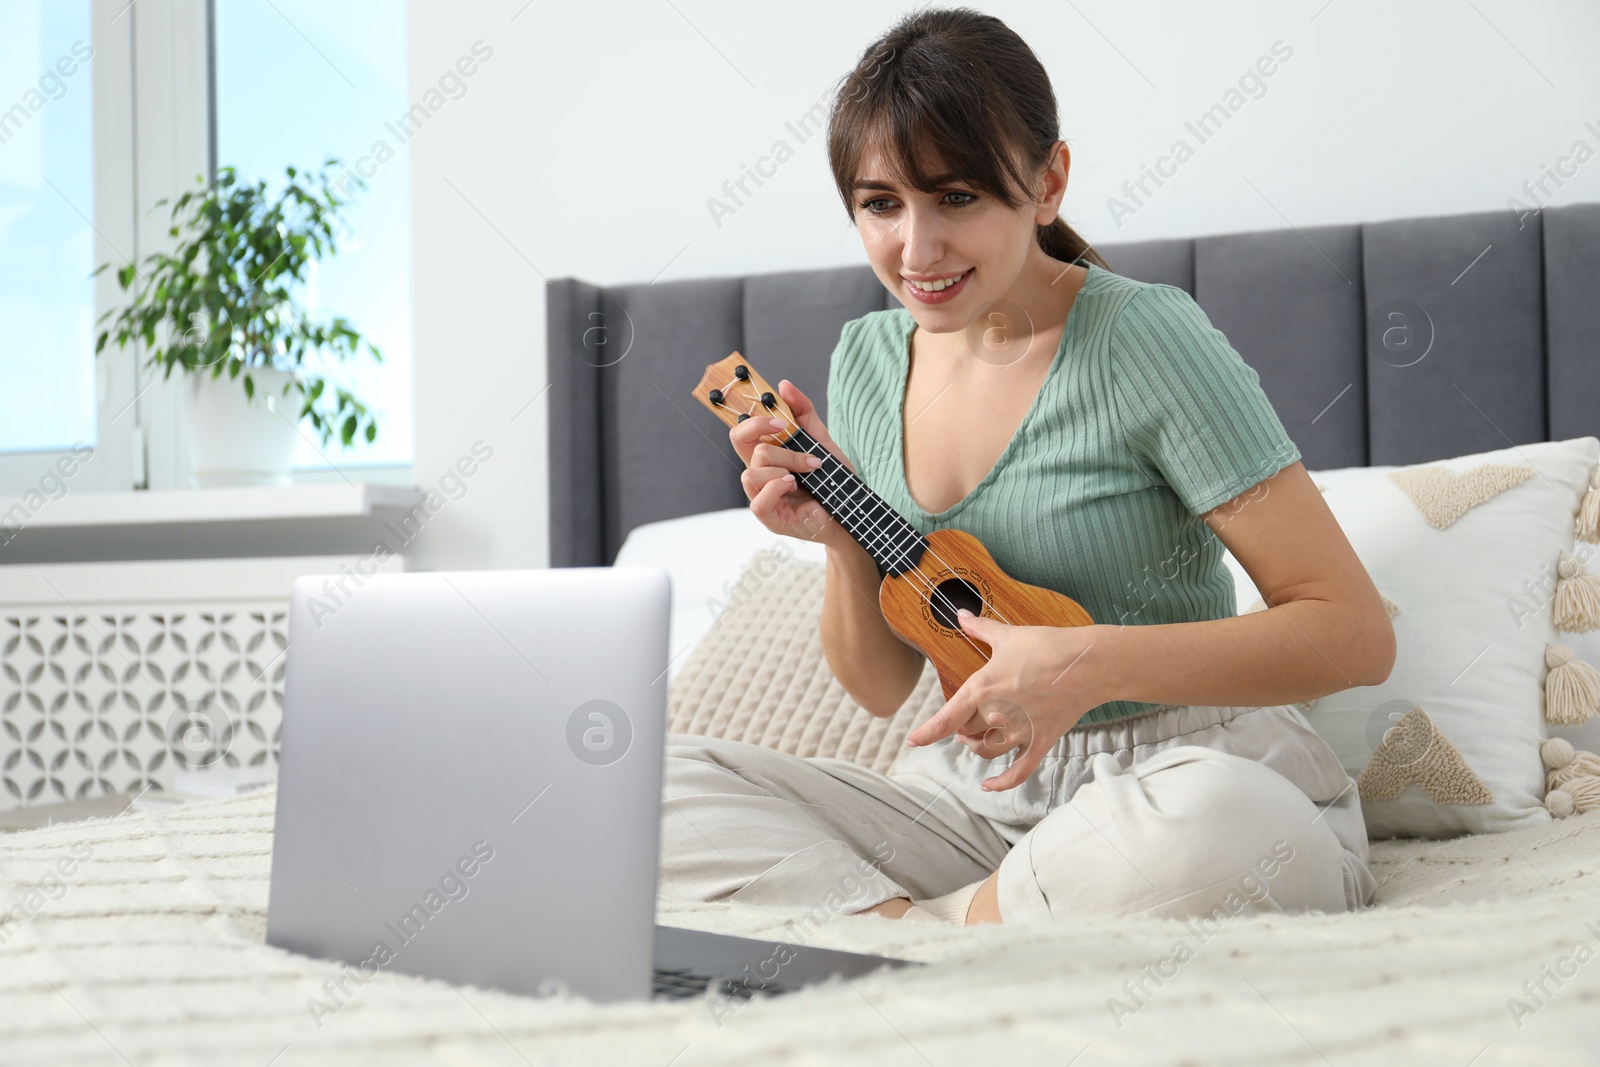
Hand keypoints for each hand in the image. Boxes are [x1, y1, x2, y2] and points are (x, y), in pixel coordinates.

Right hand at [729, 379, 853, 547]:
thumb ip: (803, 413)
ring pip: (751, 472)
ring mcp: (762, 497)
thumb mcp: (821, 440)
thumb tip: (784, 385)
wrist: (853, 509)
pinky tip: (794, 485)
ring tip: (806, 472)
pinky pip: (757, 501)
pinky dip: (776, 487)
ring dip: (783, 466)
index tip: (779, 419)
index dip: (752, 419)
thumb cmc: (835, 479)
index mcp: (767, 457)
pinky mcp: (769, 519)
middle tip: (803, 449)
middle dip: (777, 443)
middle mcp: (760, 475)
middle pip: (743, 445)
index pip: (741, 433)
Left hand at [904, 609, 1105, 790]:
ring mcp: (1019, 732)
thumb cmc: (1047, 646)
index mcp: (982, 689)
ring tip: (973, 741)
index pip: (946, 718)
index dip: (926, 732)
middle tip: (961, 723)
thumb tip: (961, 615)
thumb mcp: (1009, 635)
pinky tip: (988, 785)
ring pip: (987, 750)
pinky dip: (1002, 782)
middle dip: (960, 729)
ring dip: (976, 748)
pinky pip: (1018, 771)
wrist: (1088, 664)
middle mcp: (996, 715)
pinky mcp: (1040, 742)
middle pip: (967, 731)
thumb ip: (981, 628)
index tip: (912, 741)